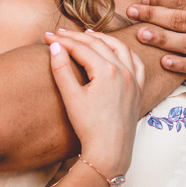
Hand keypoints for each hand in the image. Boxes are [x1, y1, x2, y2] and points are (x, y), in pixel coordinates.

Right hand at [46, 29, 144, 178]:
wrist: (109, 152)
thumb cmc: (89, 127)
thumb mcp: (71, 97)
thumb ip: (61, 69)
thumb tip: (54, 46)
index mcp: (107, 70)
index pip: (81, 48)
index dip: (62, 41)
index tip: (47, 37)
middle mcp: (123, 70)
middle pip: (98, 44)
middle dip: (77, 37)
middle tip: (60, 34)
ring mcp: (134, 79)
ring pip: (120, 48)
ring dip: (103, 39)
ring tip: (87, 34)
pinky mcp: (138, 89)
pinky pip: (136, 62)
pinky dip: (125, 52)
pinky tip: (117, 50)